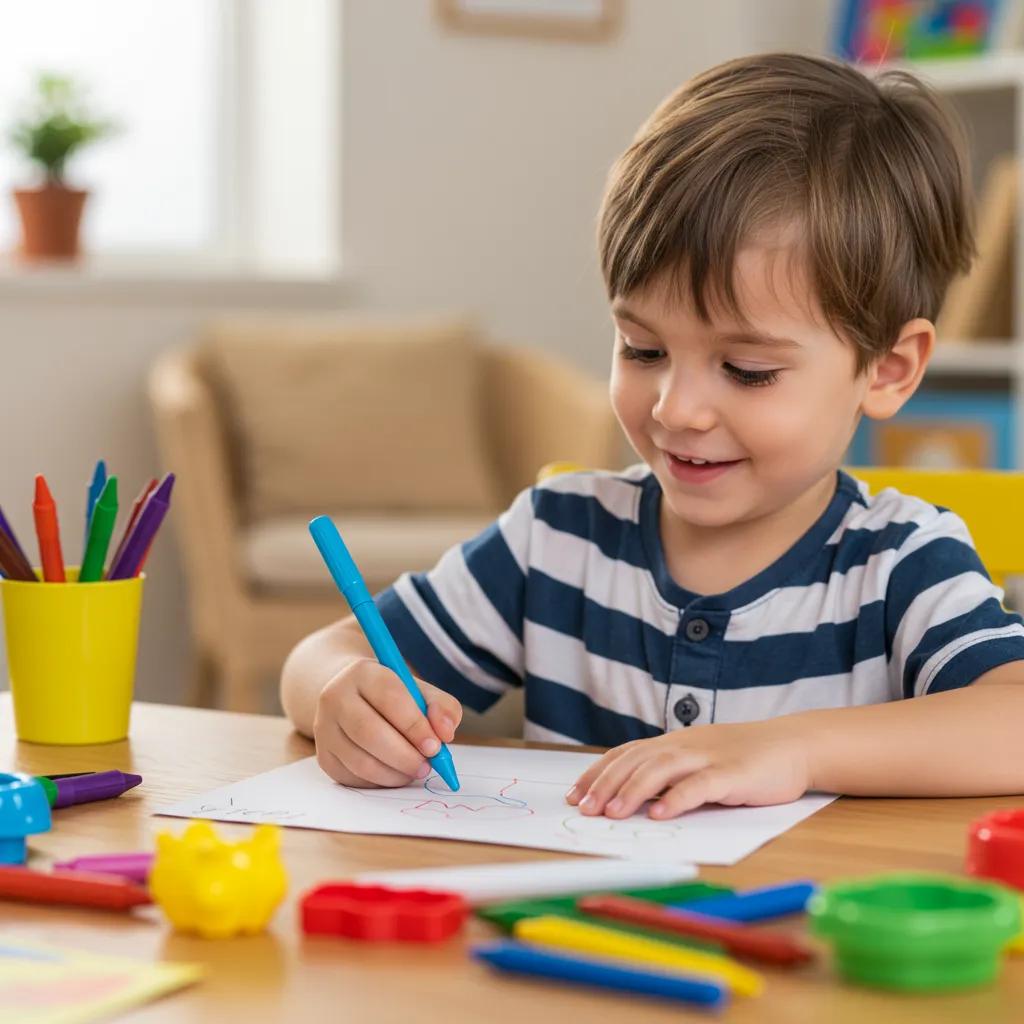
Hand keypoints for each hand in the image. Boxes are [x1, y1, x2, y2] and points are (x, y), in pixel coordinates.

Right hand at [313, 657, 462, 787]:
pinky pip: (352, 777)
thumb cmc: (393, 697)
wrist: (351, 698)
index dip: (415, 725)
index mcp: (363, 673)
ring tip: (415, 770)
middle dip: (404, 755)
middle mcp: (336, 697)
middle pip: (369, 732)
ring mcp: (324, 728)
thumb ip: (442, 707)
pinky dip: (379, 782)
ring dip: (394, 773)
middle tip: (427, 766)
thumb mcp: (420, 691)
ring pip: (360, 760)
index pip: (389, 697)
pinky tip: (395, 774)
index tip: (435, 746)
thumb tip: (445, 733)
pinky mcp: (324, 756)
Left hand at [565, 720, 811, 819]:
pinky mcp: (732, 774)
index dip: (598, 773)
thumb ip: (670, 775)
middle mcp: (684, 745)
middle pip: (636, 761)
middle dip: (605, 785)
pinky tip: (660, 814)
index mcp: (673, 743)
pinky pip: (699, 785)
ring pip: (661, 770)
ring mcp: (707, 758)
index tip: (574, 793)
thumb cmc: (742, 758)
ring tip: (611, 813)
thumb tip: (632, 799)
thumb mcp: (699, 760)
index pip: (625, 754)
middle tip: (583, 809)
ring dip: (632, 792)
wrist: (792, 745)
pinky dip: (677, 799)